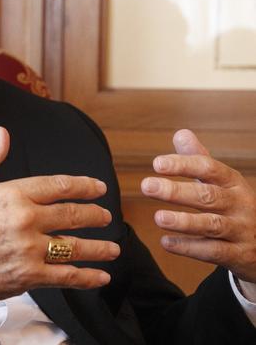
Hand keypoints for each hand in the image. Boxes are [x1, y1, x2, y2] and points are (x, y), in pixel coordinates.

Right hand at [0, 127, 119, 330]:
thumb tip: (2, 132)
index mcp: (11, 193)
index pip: (57, 185)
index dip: (83, 186)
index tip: (97, 187)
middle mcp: (25, 219)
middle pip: (72, 215)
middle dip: (95, 215)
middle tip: (107, 216)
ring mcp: (28, 250)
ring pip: (74, 246)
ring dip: (99, 247)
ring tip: (113, 248)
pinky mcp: (27, 278)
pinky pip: (66, 276)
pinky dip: (87, 277)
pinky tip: (100, 276)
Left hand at [141, 129, 255, 296]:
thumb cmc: (233, 205)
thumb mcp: (221, 181)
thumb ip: (199, 159)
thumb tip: (180, 134)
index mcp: (233, 182)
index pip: (209, 168)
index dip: (183, 165)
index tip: (156, 164)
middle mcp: (239, 204)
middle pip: (208, 196)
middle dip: (176, 191)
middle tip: (146, 186)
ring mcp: (241, 230)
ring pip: (211, 225)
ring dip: (183, 221)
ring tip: (158, 217)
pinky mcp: (239, 254)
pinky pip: (213, 251)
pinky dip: (189, 247)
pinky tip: (166, 242)